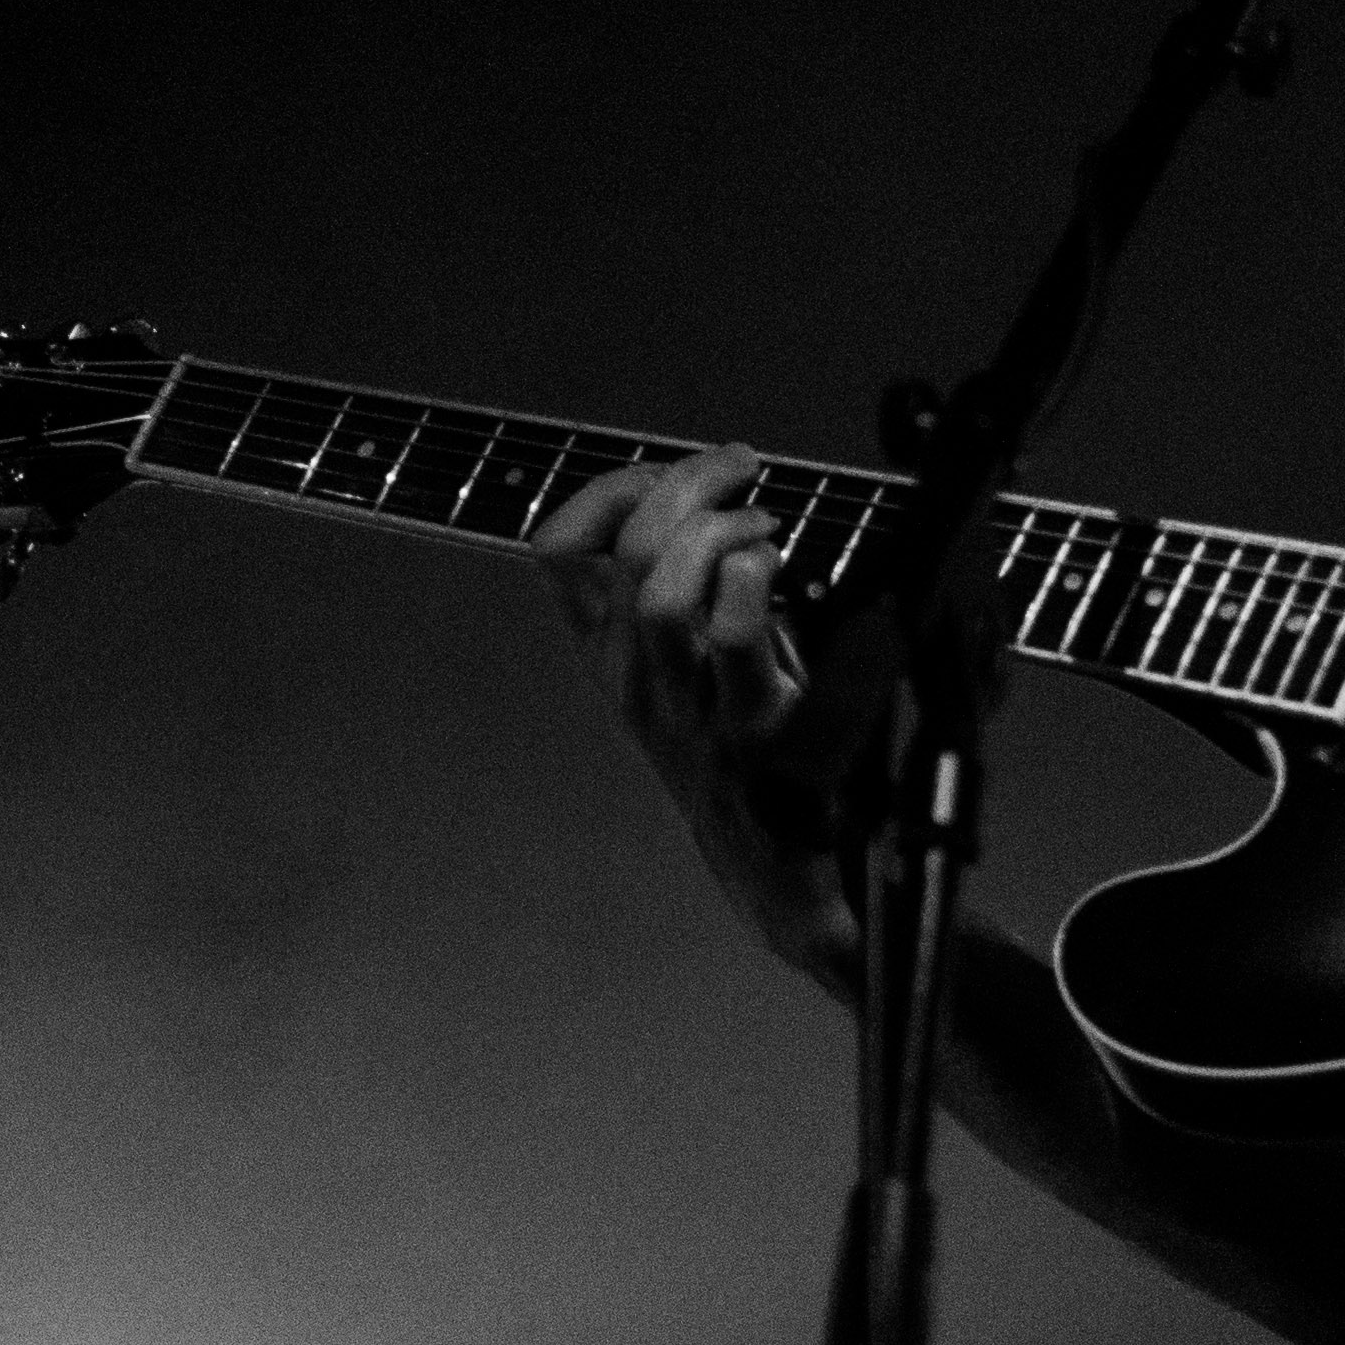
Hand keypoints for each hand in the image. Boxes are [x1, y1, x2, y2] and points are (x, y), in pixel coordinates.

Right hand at [532, 447, 868, 990]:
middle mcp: (637, 683)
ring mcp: (691, 710)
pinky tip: (783, 575)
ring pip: (662, 590)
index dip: (610, 487)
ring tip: (762, 523)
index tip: (670, 473)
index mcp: (613, 659)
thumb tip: (705, 494)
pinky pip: (737, 632)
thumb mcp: (693, 672)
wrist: (785, 876)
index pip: (559, 550)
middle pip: (622, 549)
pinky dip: (758, 578)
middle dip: (683, 480)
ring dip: (719, 528)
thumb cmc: (748, 758)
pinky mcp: (753, 733)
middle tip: (742, 468)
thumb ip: (686, 594)